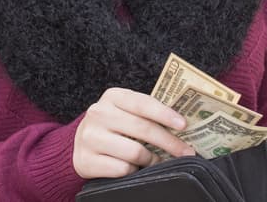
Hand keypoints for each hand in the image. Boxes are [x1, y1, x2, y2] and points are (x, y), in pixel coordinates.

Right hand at [73, 87, 195, 178]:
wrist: (80, 142)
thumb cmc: (113, 125)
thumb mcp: (125, 110)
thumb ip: (147, 113)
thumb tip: (181, 125)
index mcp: (112, 96)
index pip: (143, 103)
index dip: (165, 114)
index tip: (184, 125)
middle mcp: (98, 113)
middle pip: (143, 129)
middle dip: (169, 142)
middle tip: (186, 151)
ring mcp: (90, 137)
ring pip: (135, 152)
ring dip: (152, 159)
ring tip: (157, 160)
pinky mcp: (85, 160)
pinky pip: (121, 169)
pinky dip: (133, 170)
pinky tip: (134, 167)